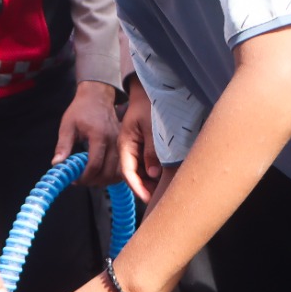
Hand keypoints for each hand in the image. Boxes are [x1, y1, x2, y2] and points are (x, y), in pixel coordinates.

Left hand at [54, 81, 119, 185]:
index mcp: (99, 136)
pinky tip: (102, 174)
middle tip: (81, 181)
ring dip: (104, 181)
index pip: (94, 165)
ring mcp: (121, 143)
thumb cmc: (81, 109)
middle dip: (94, 182)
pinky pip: (122, 166)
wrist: (97, 97)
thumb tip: (57, 164)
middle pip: (108, 172)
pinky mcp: (124, 145)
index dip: (84, 177)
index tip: (74, 180)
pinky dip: (114, 175)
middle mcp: (114, 141)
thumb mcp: (67, 126)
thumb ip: (63, 146)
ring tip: (90, 179)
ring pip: (118, 172)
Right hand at [119, 79, 161, 201]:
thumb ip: (151, 151)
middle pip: (133, 175)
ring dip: (150, 182)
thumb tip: (152, 173)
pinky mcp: (142, 147)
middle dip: (145, 188)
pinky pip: (145, 164)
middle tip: (161, 199)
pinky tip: (165, 178)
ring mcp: (134, 148)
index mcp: (125, 144)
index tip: (149, 199)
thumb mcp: (151, 128)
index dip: (138, 187)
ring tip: (165, 191)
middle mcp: (127, 149)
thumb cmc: (148, 106)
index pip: (128, 172)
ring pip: (140, 171)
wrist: (147, 92)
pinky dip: (153, 173)